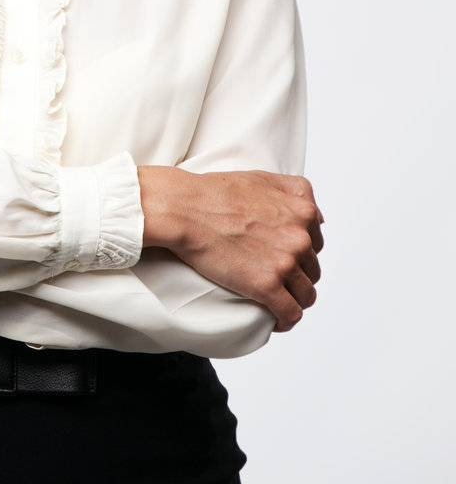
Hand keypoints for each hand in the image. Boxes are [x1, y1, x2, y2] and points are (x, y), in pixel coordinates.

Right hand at [139, 165, 323, 332]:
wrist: (182, 209)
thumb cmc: (213, 192)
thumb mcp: (262, 178)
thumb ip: (294, 192)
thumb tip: (316, 216)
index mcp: (301, 212)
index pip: (315, 243)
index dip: (299, 252)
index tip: (283, 258)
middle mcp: (300, 237)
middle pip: (311, 269)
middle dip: (296, 276)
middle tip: (272, 277)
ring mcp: (285, 263)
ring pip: (306, 294)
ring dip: (294, 300)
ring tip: (275, 301)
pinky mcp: (266, 285)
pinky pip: (290, 313)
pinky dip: (286, 320)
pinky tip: (275, 320)